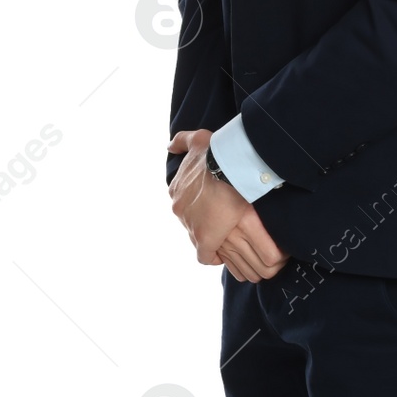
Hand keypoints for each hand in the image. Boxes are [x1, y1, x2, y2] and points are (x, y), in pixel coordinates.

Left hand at [167, 129, 289, 281]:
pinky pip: (206, 256)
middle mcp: (180, 208)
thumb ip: (181, 141)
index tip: (212, 207)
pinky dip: (214, 256)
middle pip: (191, 222)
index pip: (185, 205)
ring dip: (210, 240)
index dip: (199, 207)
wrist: (227, 167)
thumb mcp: (195, 140)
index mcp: (178, 190)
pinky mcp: (205, 239)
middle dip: (203, 223)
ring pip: (198, 239)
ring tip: (226, 239)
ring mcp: (190, 225)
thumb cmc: (214, 153)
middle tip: (221, 222)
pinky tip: (224, 253)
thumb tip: (169, 147)